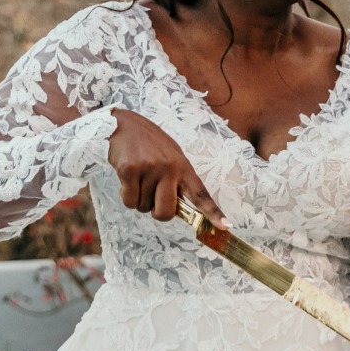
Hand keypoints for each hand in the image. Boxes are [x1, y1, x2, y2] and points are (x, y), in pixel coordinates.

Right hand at [108, 108, 224, 226]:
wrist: (124, 124)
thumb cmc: (149, 145)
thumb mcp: (171, 158)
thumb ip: (177, 181)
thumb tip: (179, 210)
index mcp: (183, 167)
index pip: (201, 194)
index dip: (213, 212)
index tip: (225, 226)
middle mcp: (169, 168)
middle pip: (167, 212)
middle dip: (157, 213)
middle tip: (152, 198)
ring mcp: (150, 169)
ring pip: (144, 208)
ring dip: (139, 199)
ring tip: (139, 177)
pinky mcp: (130, 170)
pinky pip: (129, 201)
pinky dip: (127, 196)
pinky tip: (128, 178)